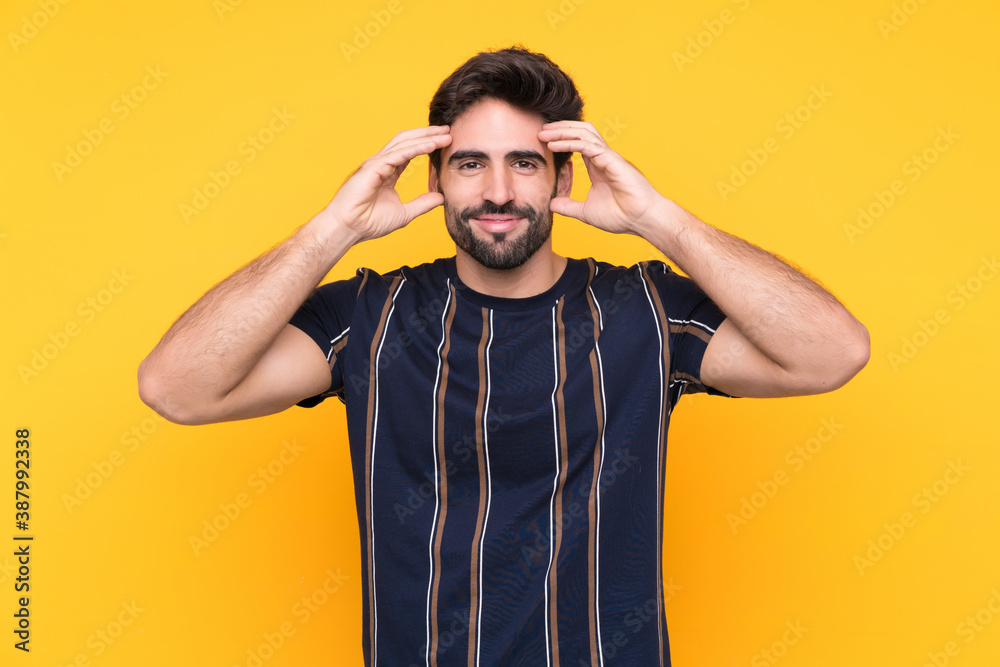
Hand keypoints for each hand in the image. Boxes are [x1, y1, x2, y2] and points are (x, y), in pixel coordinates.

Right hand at [324, 126, 451, 241]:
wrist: (349, 229)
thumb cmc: (369, 223)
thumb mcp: (405, 213)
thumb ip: (422, 204)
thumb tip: (441, 197)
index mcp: (387, 172)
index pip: (410, 152)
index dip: (427, 145)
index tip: (445, 142)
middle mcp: (381, 163)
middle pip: (408, 141)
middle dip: (428, 134)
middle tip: (448, 131)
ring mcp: (376, 163)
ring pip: (404, 144)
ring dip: (426, 138)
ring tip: (445, 134)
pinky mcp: (373, 167)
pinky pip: (398, 154)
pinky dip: (416, 148)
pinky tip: (431, 145)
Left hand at [538, 121, 667, 236]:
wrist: (641, 221)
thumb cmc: (621, 216)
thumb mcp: (585, 212)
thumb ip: (568, 206)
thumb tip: (551, 204)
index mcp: (598, 166)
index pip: (578, 144)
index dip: (561, 138)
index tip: (543, 141)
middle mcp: (603, 158)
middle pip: (580, 132)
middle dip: (560, 129)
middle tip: (540, 131)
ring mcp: (608, 157)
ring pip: (584, 133)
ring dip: (562, 131)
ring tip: (544, 133)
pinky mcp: (612, 160)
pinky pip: (588, 146)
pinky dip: (570, 142)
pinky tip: (554, 145)